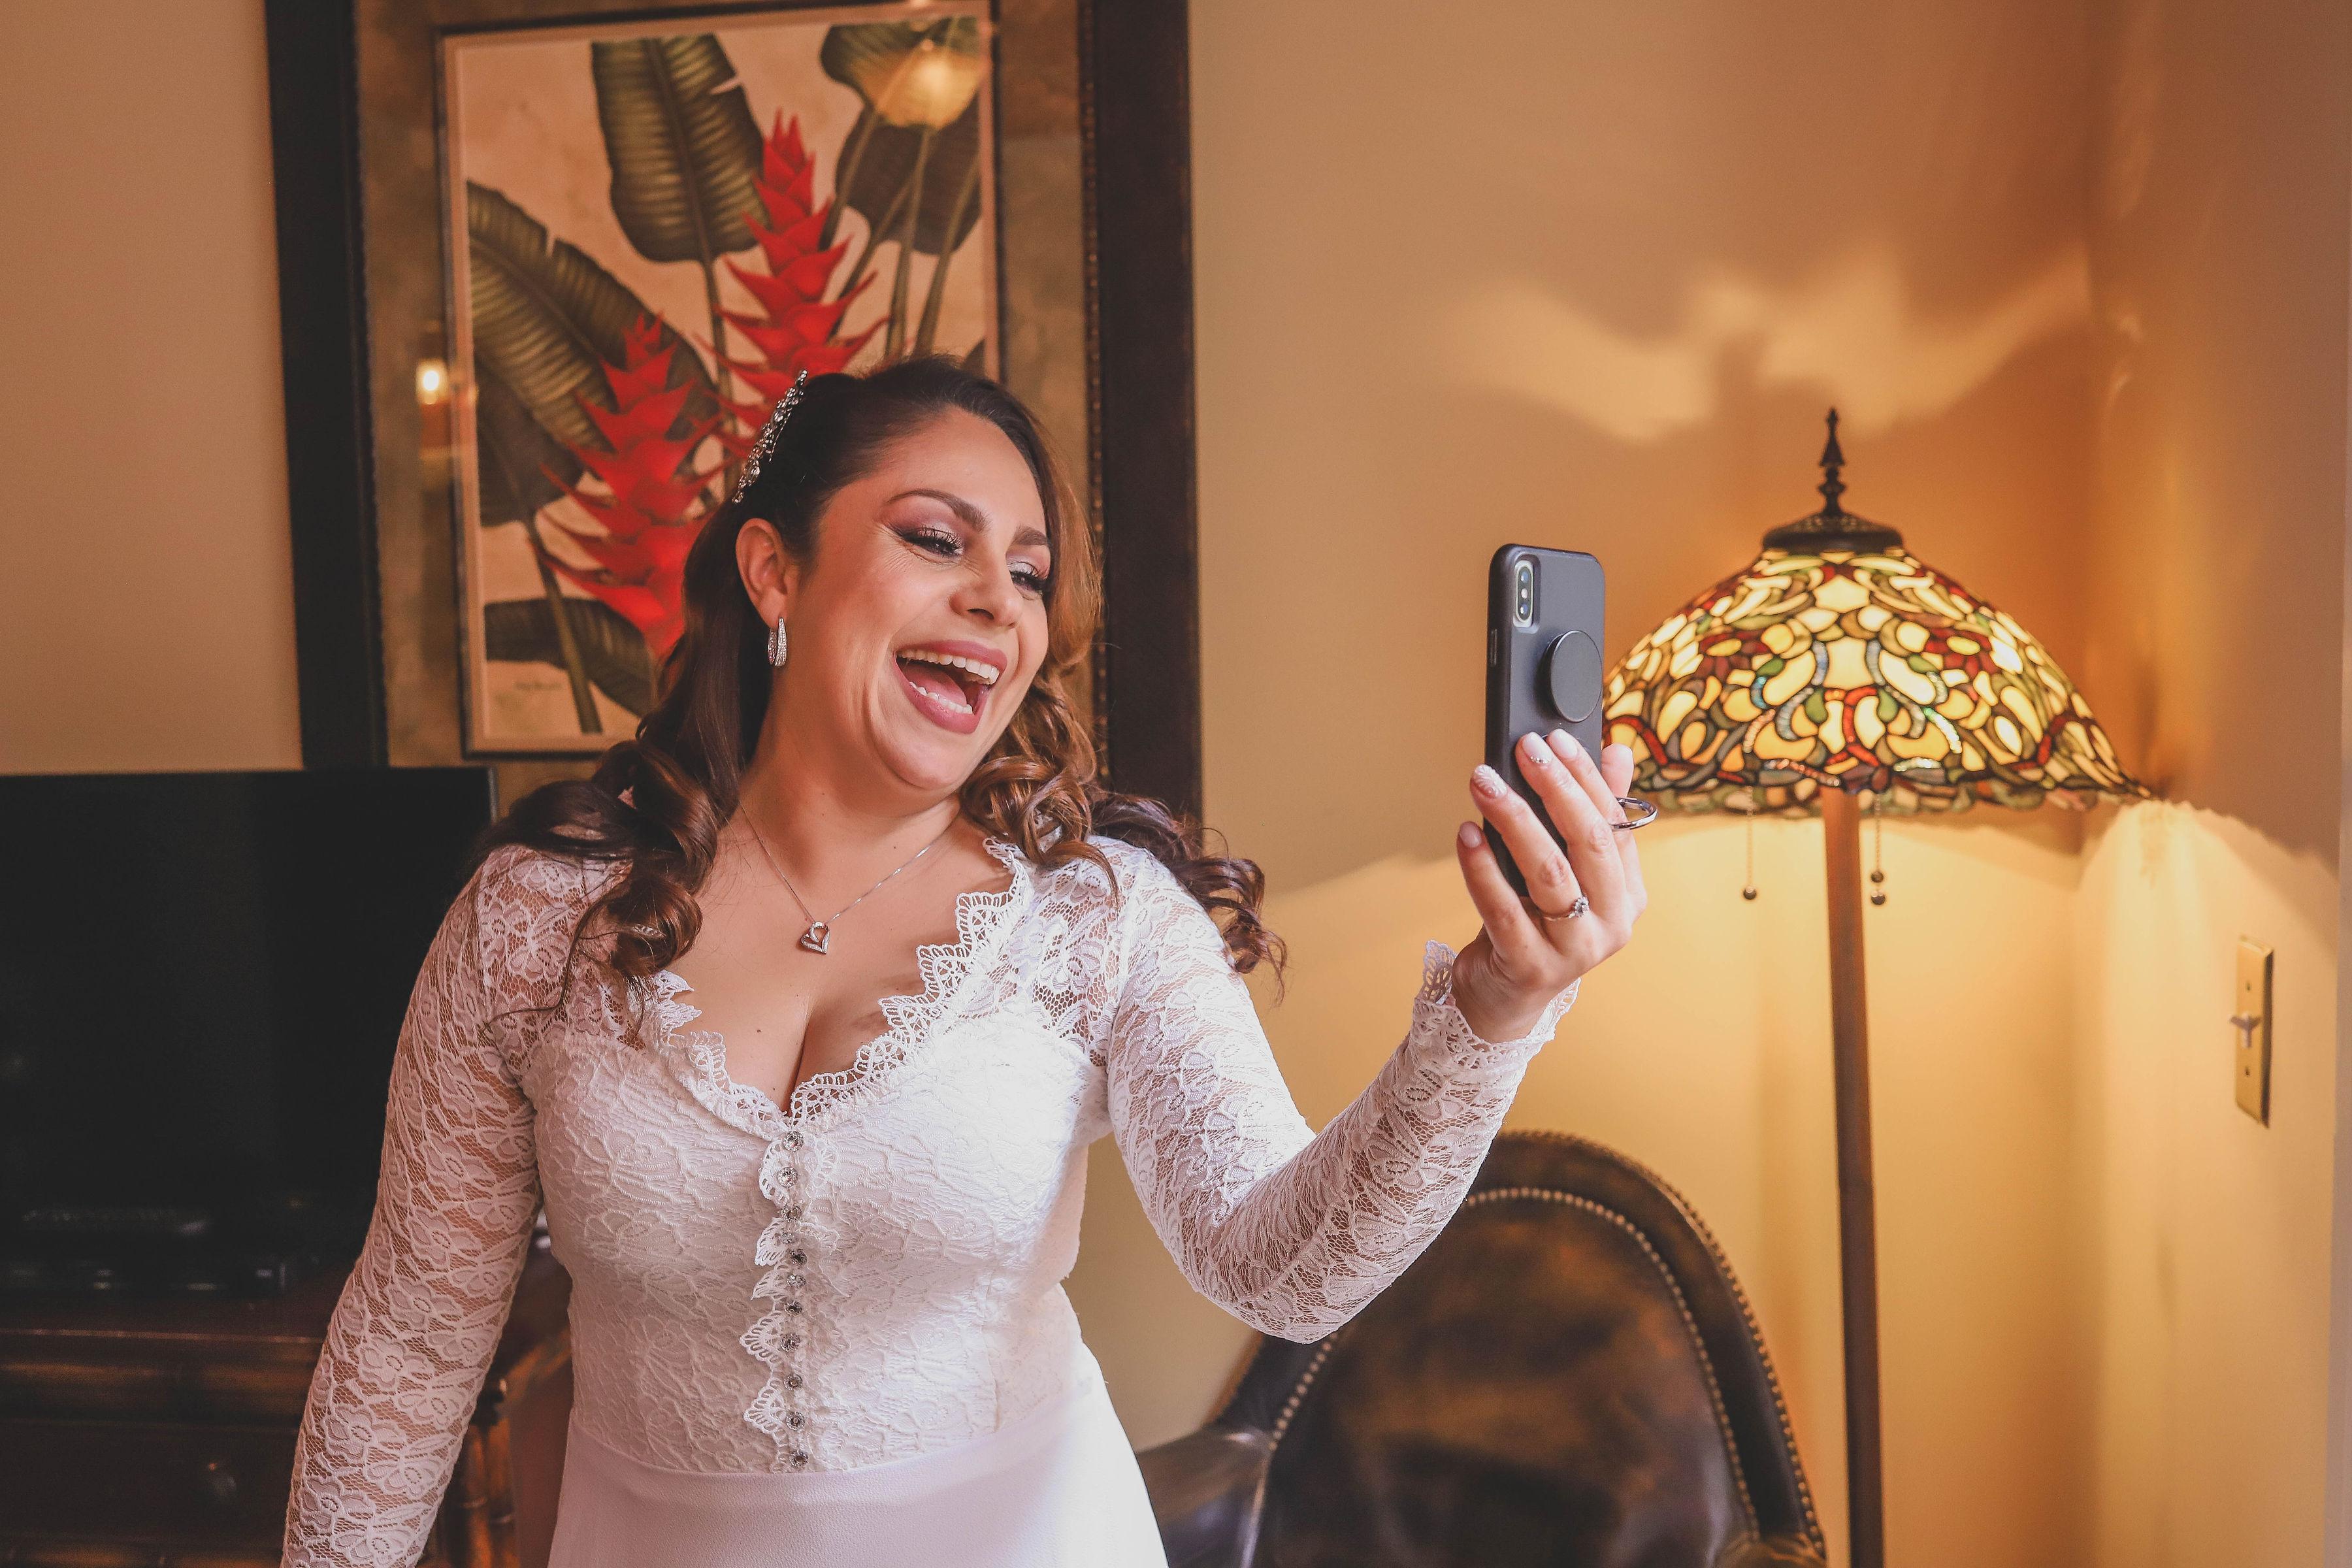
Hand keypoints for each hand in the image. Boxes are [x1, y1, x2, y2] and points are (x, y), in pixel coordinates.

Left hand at [1448, 730, 1648, 1041]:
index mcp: (1627, 894)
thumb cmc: (1535, 925)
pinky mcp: (1530, 966)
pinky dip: (1481, 867)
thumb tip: (1618, 753)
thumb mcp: (1569, 871)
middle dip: (1556, 787)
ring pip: (1549, 872)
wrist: (1504, 997)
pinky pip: (1504, 908)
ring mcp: (1574, 949)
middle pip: (1588, 842)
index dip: (1585, 776)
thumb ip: (1593, 816)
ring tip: (1484, 783)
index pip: (1613, 824)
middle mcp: (1611, 922)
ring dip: (1514, 819)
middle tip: (1525, 749)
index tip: (1554, 740)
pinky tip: (1467, 833)